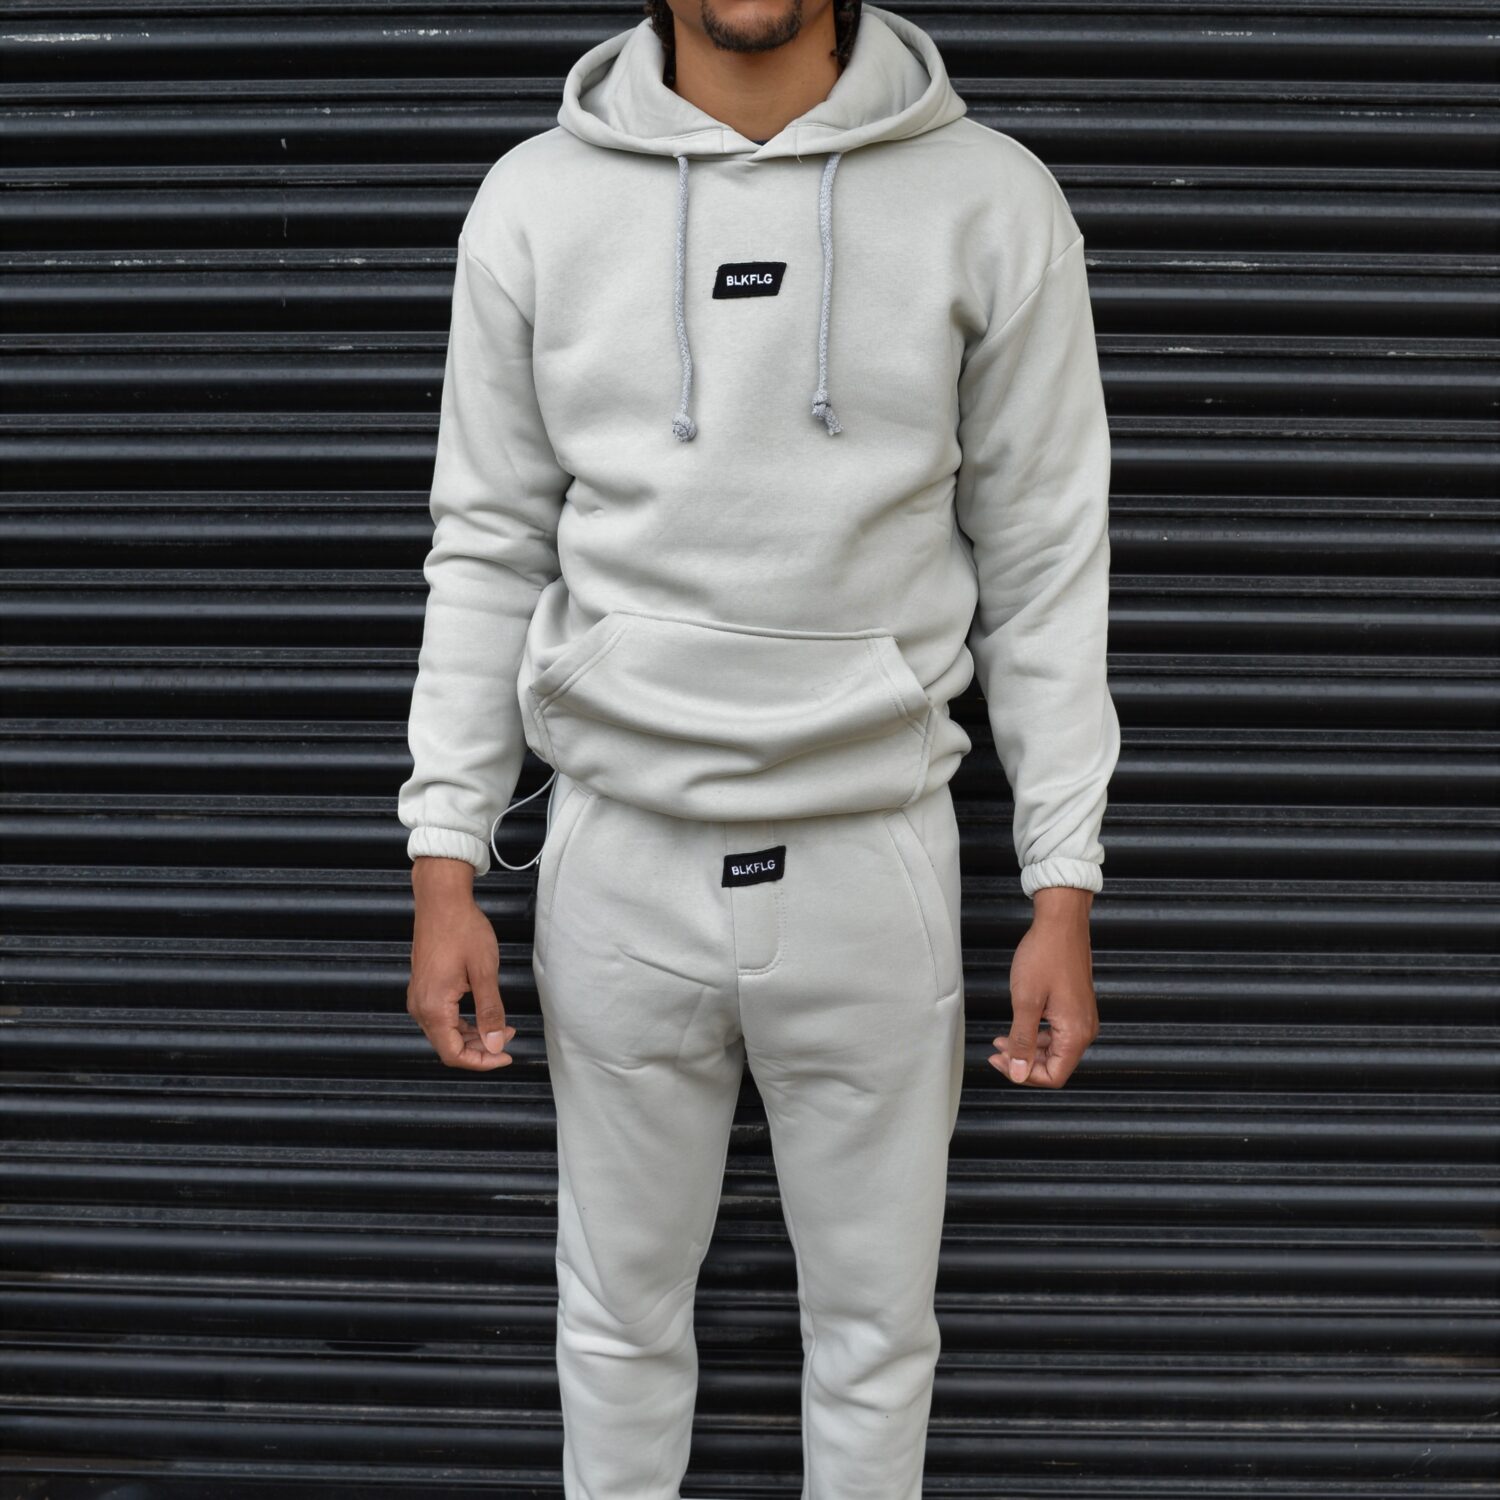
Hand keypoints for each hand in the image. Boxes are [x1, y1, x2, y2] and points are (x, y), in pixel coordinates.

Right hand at [406, 857, 516, 1071]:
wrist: (441, 900)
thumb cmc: (462, 929)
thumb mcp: (484, 972)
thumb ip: (490, 1011)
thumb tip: (494, 1044)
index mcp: (433, 1007)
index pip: (453, 1055)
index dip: (481, 1062)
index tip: (505, 1056)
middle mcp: (420, 1007)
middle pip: (448, 1047)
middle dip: (481, 1049)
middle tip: (508, 1037)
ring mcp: (419, 997)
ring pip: (446, 1033)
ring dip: (473, 1036)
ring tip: (501, 1026)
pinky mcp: (424, 989)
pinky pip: (442, 1018)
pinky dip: (464, 1022)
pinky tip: (484, 1014)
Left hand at [990, 885, 1097, 1088]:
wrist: (1060, 923)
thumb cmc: (1045, 955)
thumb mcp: (1026, 1002)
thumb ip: (1022, 1042)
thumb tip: (1018, 1073)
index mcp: (1076, 1033)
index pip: (1054, 1076)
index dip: (1025, 1075)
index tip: (1001, 1062)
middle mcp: (1084, 1029)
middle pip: (1055, 1065)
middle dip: (1023, 1062)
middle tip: (997, 1051)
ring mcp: (1082, 1018)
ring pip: (1055, 1050)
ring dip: (1028, 1049)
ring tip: (1002, 1039)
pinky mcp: (1076, 1007)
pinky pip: (1057, 1032)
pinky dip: (1036, 1035)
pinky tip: (1019, 1026)